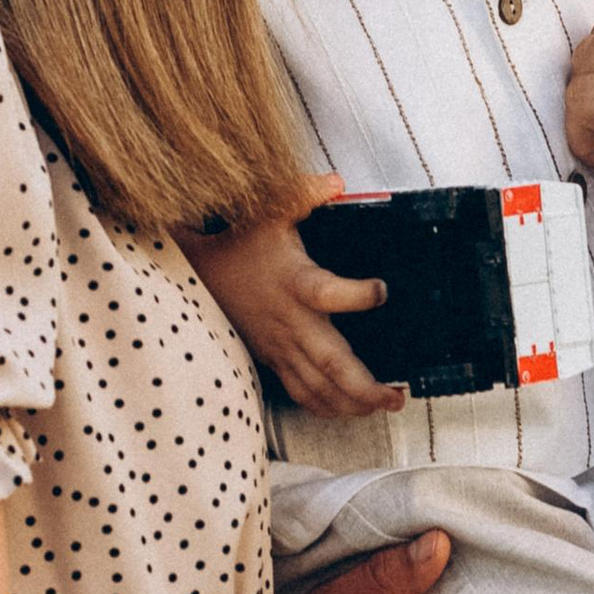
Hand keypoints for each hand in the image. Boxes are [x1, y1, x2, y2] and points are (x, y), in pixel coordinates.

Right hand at [186, 192, 398, 415]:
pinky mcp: (272, 357)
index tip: (382, 290)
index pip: (328, 292)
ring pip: (317, 386)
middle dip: (365, 386)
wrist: (197, 272)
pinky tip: (349, 411)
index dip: (357, 295)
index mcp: (296, 283)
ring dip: (351, 403)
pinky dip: (326, 406)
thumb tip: (334, 181)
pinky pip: (300, 391)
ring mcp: (280, 345)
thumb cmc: (239, 242)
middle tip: (396, 397)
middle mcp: (290, 321)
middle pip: (330, 362)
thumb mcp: (269, 210)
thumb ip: (302, 194)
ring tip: (383, 406)